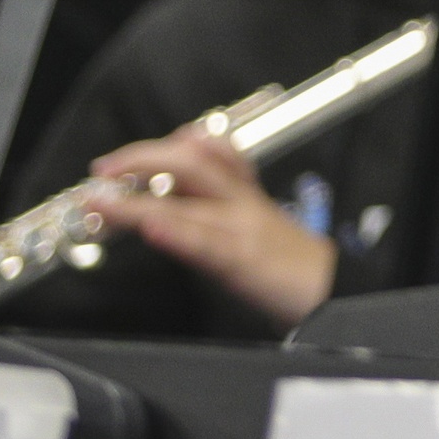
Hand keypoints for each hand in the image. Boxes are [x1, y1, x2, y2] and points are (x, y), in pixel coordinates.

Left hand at [90, 125, 336, 325]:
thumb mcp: (259, 229)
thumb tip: (180, 208)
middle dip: (142, 161)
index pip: (208, 151)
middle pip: (191, 165)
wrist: (336, 290)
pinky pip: (205, 243)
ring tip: (102, 199)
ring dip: (136, 201)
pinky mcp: (243, 260)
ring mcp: (241, 229)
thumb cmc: (294, 267)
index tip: (124, 158)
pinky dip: (176, 233)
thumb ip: (224, 212)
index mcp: (246, 196)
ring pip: (186, 203)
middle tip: (102, 170)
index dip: (163, 147)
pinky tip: (152, 227)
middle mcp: (241, 205)